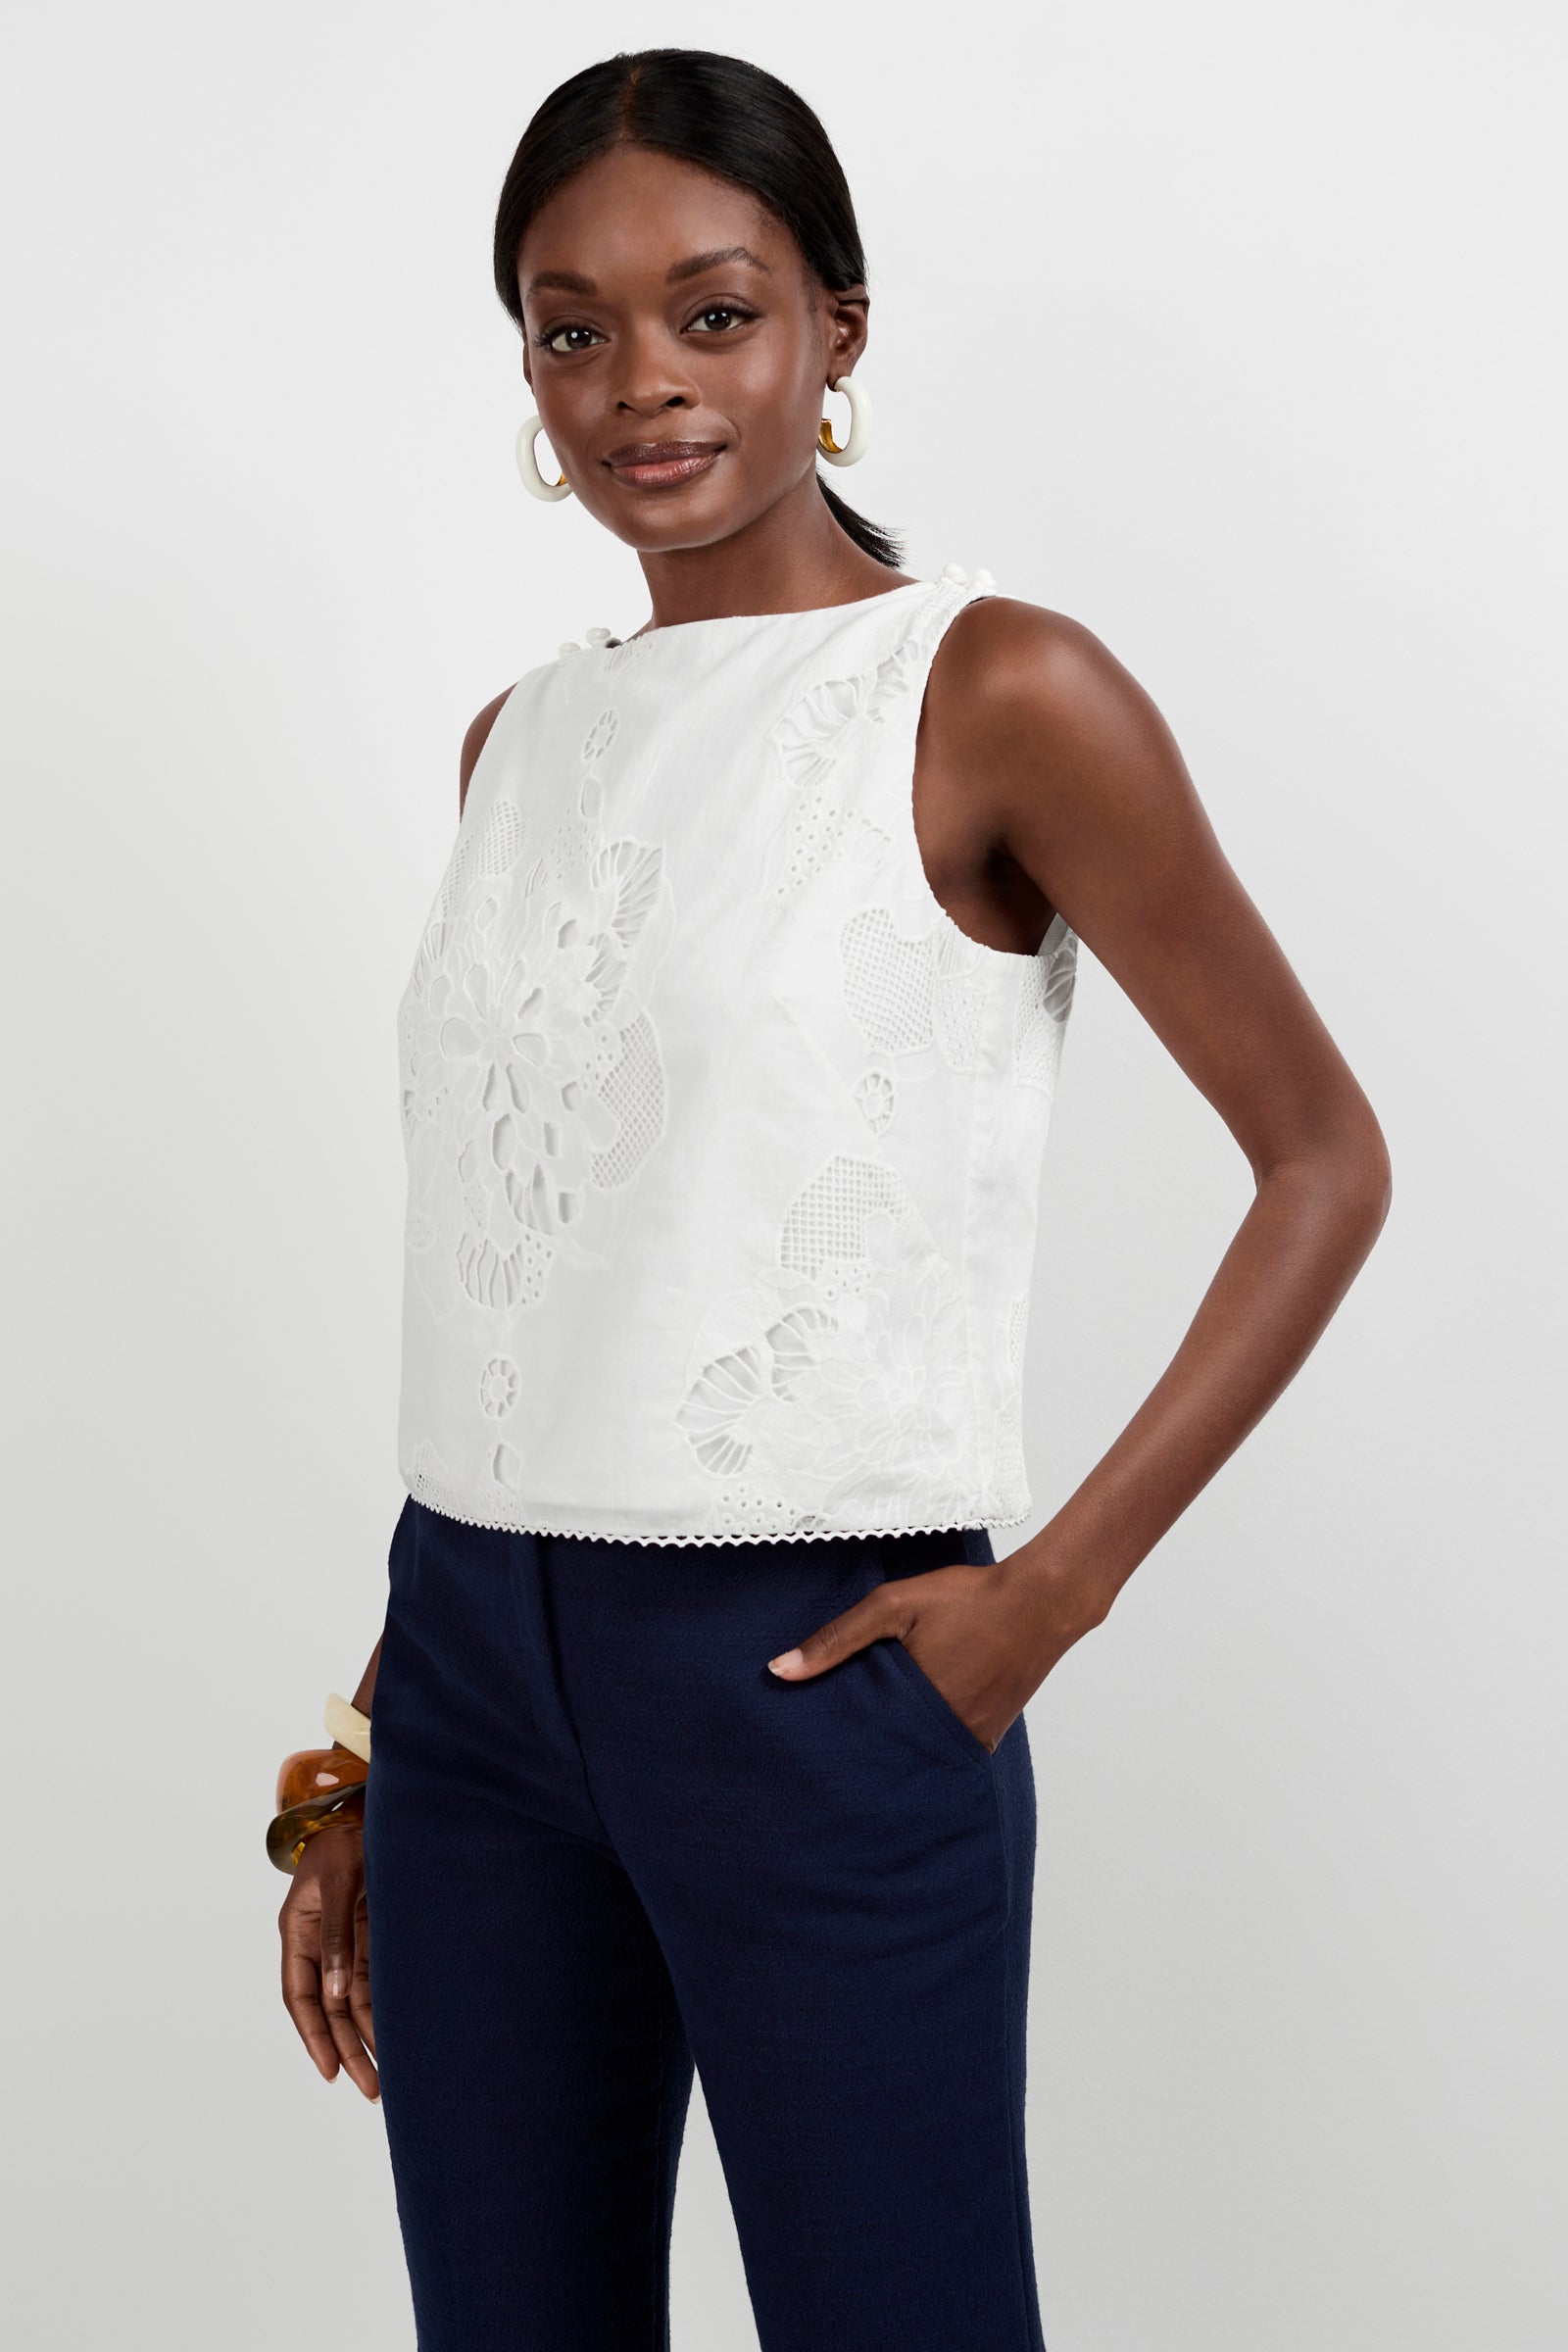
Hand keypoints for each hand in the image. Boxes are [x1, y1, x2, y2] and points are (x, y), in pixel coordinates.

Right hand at [278, 1816, 378, 2099]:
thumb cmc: (349, 1839)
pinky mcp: (371, 1936)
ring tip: (386, 2078)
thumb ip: (336, 1934)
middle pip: (330, 2009)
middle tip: (371, 2090)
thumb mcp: (338, 1882)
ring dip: (367, 2038)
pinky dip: (383, 2010)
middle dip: (347, 2050)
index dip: (313, 2035)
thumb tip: (334, 1992)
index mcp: (297, 1931)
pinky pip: (374, 1982)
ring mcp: (346, 1942)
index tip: (330, 2071)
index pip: (301, 1995)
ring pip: (353, 2002)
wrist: (371, 1810)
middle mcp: (319, 1944)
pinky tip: (397, 2036)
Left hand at [766, 1544, 1113, 1751]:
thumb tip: (779, 1671)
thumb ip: (838, 1639)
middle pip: (888, 1756)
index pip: (859, 1744)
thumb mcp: (894, 1605)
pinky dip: (928, 1743)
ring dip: (896, 1748)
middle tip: (829, 1753)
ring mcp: (970, 1738)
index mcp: (913, 1707)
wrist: (1041, 1602)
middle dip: (862, 1753)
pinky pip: (948, 1749)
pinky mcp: (989, 1735)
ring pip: (919, 1756)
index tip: (810, 1747)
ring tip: (867, 1741)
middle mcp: (943, 1734)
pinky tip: (911, 1727)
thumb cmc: (967, 1599)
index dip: (834, 1745)